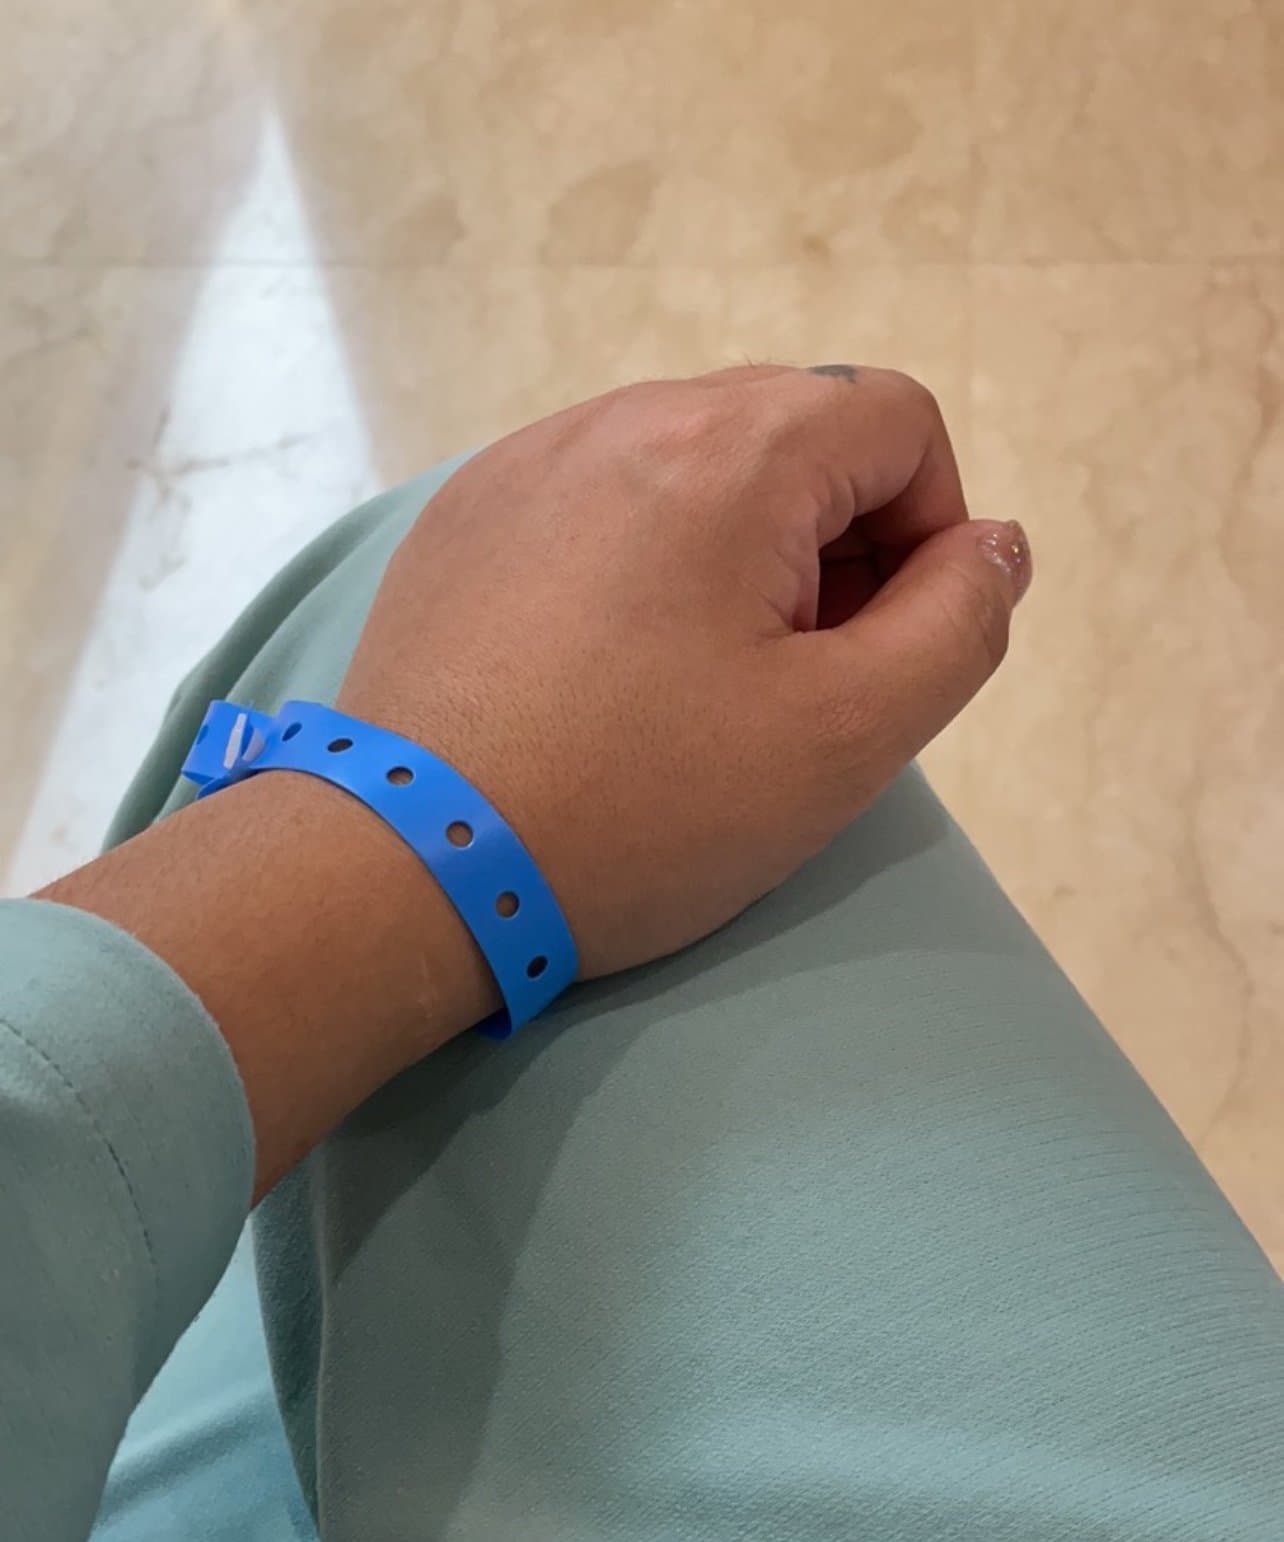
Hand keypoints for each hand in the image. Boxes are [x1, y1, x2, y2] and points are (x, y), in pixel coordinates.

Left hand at [41, 365, 1029, 1194]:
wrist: (407, 862)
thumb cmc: (641, 807)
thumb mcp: (845, 736)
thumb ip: (958, 624)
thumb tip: (993, 545)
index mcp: (731, 450)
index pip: (894, 419)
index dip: (928, 528)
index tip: (881, 644)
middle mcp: (623, 416)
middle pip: (792, 432)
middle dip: (834, 541)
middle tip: (796, 678)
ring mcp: (526, 460)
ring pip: (692, 466)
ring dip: (737, 551)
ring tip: (697, 682)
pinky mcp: (462, 517)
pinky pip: (598, 500)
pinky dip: (640, 561)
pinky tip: (602, 670)